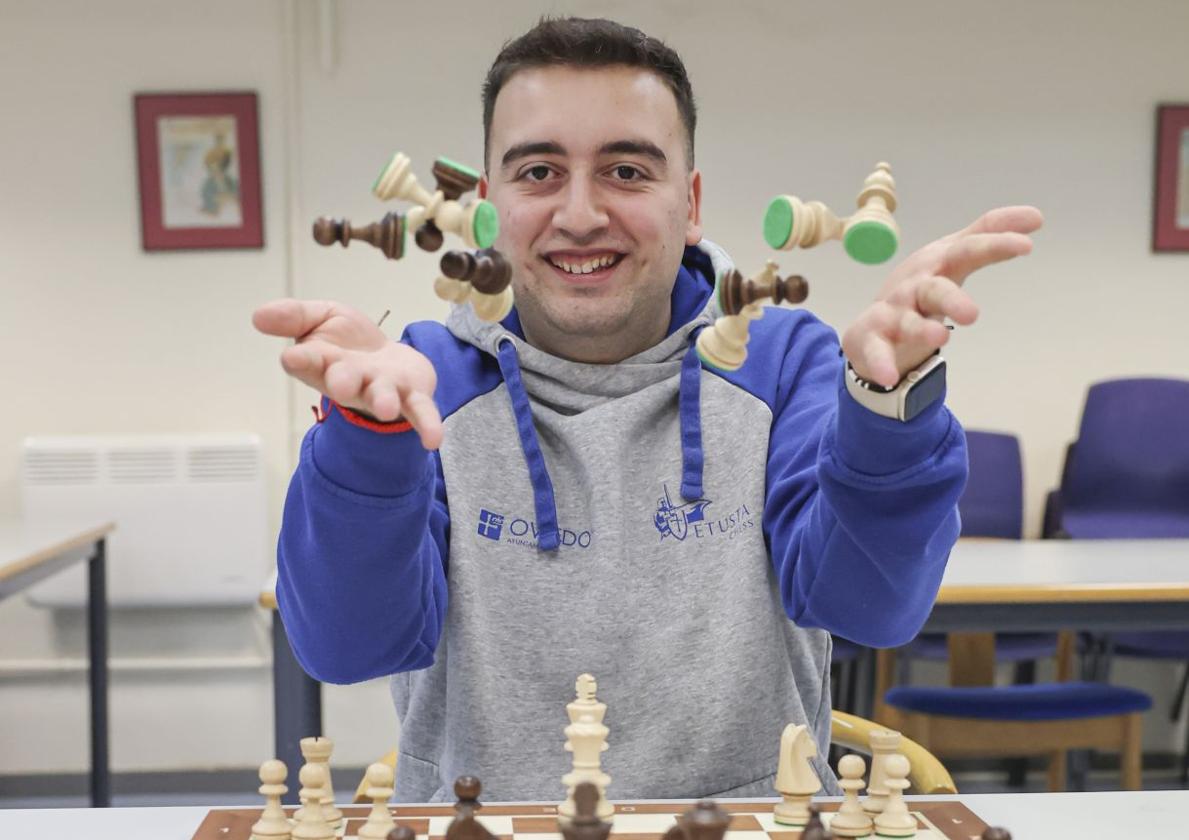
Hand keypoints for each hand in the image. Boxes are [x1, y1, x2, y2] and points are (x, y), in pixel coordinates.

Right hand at [252, 299, 442, 449]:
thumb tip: (258, 316)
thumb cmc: (347, 342)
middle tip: (340, 385)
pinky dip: (427, 424)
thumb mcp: (320, 316)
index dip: (301, 359)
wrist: (386, 356)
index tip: (292, 358)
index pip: (307, 361)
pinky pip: (420, 411)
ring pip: (381, 397)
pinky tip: (433, 440)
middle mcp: (351, 381)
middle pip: (344, 382)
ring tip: (385, 408)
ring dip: (382, 402)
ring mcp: (381, 390)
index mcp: (322, 362)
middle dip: (343, 382)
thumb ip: (293, 316)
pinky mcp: (411, 395)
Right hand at [841, 206, 1043, 387]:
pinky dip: (881, 362)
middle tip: (972, 315)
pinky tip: (889, 376)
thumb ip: (988, 234)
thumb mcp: (954, 256)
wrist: (876, 319)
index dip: (993, 245)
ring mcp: (893, 313)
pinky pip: (876, 352)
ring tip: (939, 338)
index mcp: (937, 264)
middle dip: (951, 298)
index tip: (1025, 245)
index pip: (967, 250)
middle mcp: (915, 286)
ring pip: (907, 321)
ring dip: (920, 329)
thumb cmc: (923, 285)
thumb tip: (1036, 216)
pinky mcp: (873, 339)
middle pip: (934, 289)